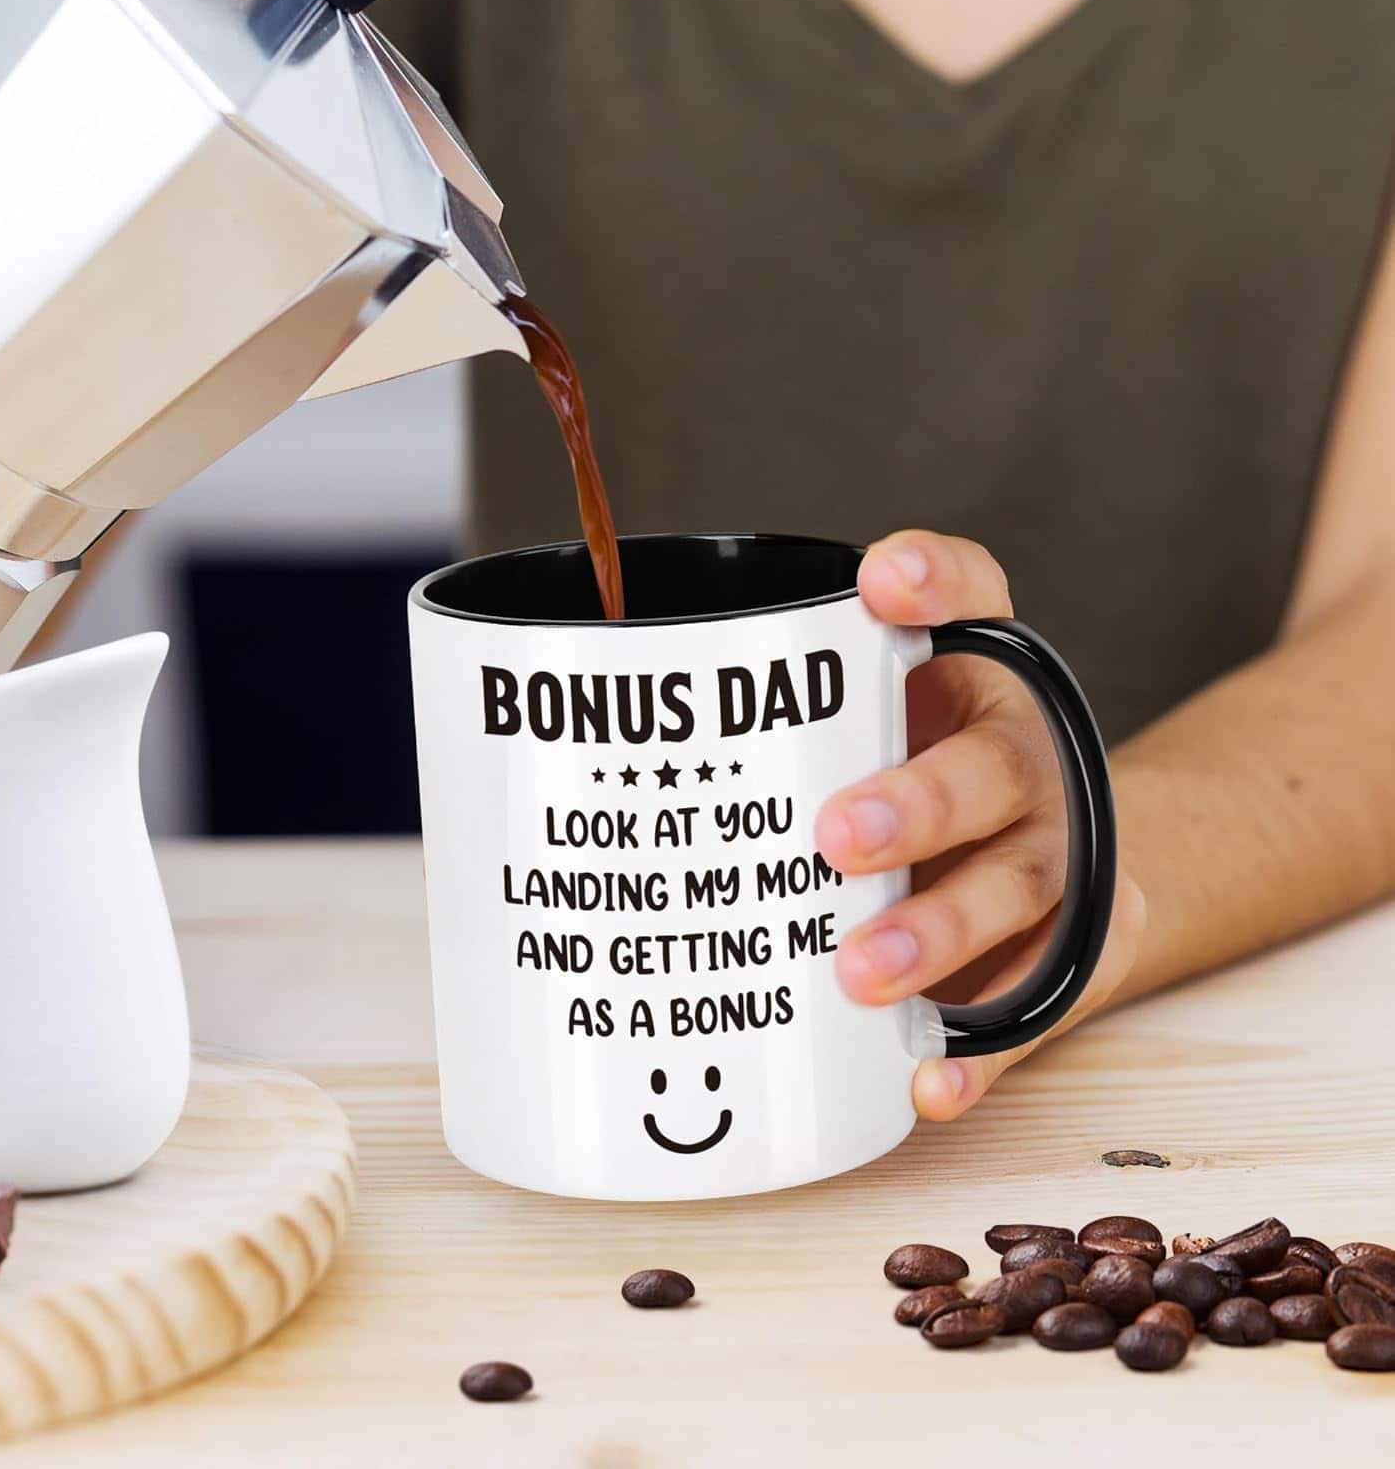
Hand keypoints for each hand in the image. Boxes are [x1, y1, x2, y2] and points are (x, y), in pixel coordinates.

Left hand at [814, 530, 1145, 1122]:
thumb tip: (583, 745)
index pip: (974, 595)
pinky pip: (1036, 1006)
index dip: (935, 580)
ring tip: (858, 970)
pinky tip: (924, 1078)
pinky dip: (983, 1051)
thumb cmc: (909, 782)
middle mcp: (1028, 755)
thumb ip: (773, 719)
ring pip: (1017, 887)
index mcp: (976, 675)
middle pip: (991, 766)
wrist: (1047, 861)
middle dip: (916, 803)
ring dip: (939, 930)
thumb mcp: (859, 728)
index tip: (876, 580)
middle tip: (833, 837)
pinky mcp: (1076, 952)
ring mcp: (1061, 855)